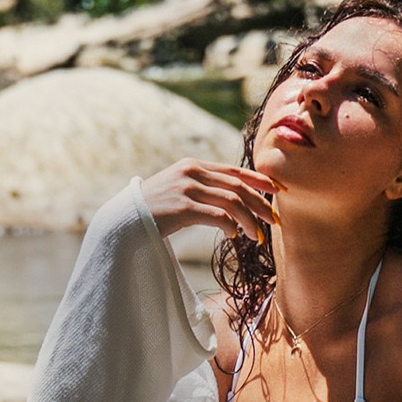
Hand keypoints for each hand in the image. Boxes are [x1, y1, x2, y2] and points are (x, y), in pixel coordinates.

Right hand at [139, 159, 276, 242]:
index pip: (235, 171)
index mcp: (193, 165)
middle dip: (261, 204)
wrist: (122, 221)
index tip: (279, 191)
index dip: (260, 181)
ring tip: (258, 236)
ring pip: (232, 201)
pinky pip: (218, 215)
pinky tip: (234, 236)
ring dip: (250, 220)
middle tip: (275, 221)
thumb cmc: (152, 211)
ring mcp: (186, 188)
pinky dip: (231, 226)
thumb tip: (233, 201)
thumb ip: (202, 188)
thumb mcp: (178, 190)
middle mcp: (192, 172)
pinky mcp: (181, 207)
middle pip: (239, 186)